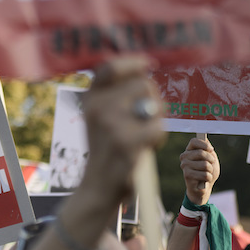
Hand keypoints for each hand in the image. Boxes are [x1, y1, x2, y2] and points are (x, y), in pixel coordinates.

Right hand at [77, 57, 165, 201]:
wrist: (98, 186)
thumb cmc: (107, 149)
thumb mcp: (101, 116)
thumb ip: (116, 94)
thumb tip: (144, 68)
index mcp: (90, 98)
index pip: (110, 67)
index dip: (132, 62)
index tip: (148, 64)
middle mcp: (97, 107)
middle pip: (144, 84)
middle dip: (154, 99)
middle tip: (146, 119)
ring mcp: (111, 124)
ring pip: (154, 105)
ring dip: (157, 119)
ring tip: (143, 136)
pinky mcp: (126, 143)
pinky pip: (158, 128)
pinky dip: (159, 138)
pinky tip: (147, 148)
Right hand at [179, 137, 218, 203]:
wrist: (204, 187)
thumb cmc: (207, 171)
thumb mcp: (210, 158)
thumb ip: (208, 149)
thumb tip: (206, 140)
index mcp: (189, 150)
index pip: (194, 141)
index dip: (204, 144)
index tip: (211, 150)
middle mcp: (184, 157)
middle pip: (201, 153)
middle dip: (211, 160)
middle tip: (210, 165)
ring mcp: (184, 166)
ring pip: (205, 165)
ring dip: (210, 171)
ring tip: (206, 173)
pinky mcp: (187, 175)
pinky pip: (205, 174)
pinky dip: (209, 178)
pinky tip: (204, 180)